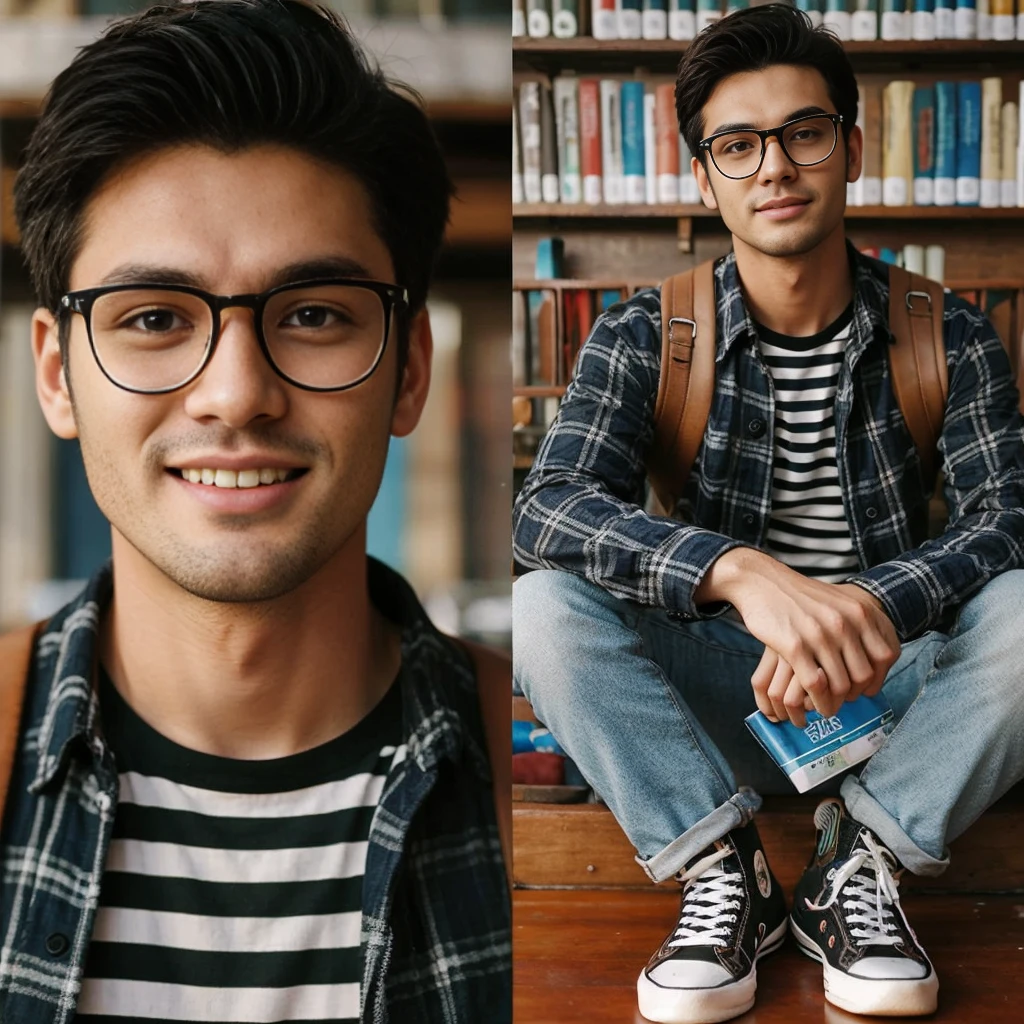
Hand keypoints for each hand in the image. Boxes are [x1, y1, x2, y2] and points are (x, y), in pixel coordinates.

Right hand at [696, 548, 899, 724]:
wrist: (762, 581)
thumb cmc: (798, 594)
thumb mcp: (837, 601)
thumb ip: (856, 624)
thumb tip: (873, 654)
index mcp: (859, 612)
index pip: (885, 656)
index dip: (878, 677)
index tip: (865, 688)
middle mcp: (844, 624)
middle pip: (863, 674)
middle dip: (854, 693)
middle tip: (843, 700)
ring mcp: (820, 635)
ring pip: (840, 684)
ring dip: (834, 703)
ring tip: (827, 708)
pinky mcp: (795, 647)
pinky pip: (815, 685)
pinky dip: (817, 701)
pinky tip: (812, 705)